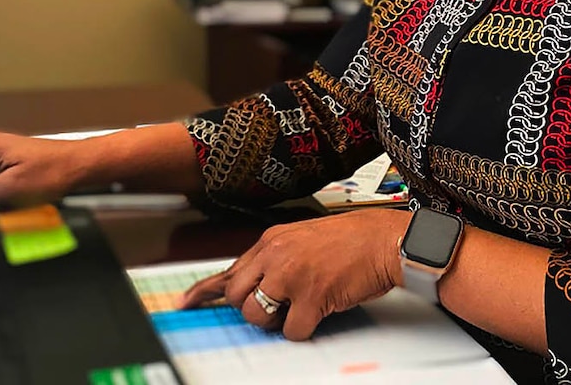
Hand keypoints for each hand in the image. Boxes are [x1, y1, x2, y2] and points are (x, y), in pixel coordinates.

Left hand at [180, 209, 408, 340]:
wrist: (384, 240)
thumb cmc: (351, 240)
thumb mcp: (302, 239)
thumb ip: (275, 258)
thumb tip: (254, 284)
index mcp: (271, 241)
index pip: (229, 270)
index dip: (205, 291)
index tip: (186, 302)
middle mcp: (275, 256)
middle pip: (238, 297)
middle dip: (254, 309)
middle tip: (278, 307)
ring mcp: (291, 276)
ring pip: (258, 316)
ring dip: (278, 322)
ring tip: (302, 306)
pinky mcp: (311, 297)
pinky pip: (292, 331)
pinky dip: (305, 329)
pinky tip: (321, 311)